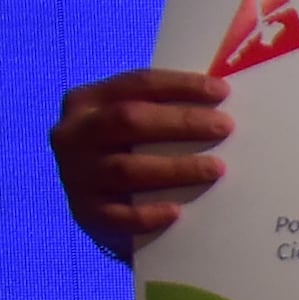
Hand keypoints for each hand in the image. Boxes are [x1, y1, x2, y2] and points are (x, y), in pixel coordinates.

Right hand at [53, 67, 232, 255]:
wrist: (102, 207)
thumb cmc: (132, 152)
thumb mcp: (137, 124)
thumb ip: (165, 110)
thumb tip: (223, 101)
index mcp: (87, 102)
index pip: (137, 84)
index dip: (180, 86)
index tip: (222, 92)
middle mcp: (73, 134)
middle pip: (129, 120)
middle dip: (181, 122)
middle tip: (225, 127)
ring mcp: (75, 174)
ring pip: (125, 168)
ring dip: (175, 168)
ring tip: (216, 169)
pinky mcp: (84, 213)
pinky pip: (116, 215)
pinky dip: (147, 214)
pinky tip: (177, 212)